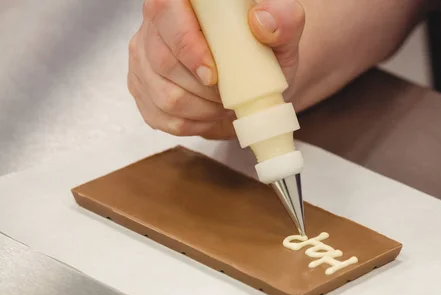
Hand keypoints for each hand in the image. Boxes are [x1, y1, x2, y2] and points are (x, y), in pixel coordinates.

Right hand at [128, 0, 305, 138]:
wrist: (257, 80)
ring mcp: (144, 60)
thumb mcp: (284, 37)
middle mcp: (155, 26)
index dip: (186, 44)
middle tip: (233, 92)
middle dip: (205, 88)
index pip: (165, 11)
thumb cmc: (265, 53)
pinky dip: (195, 124)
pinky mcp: (143, 91)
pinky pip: (163, 118)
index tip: (213, 74)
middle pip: (162, 60)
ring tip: (225, 102)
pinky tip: (211, 112)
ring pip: (165, 96)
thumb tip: (261, 21)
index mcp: (184, 2)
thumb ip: (283, 20)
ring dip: (203, 109)